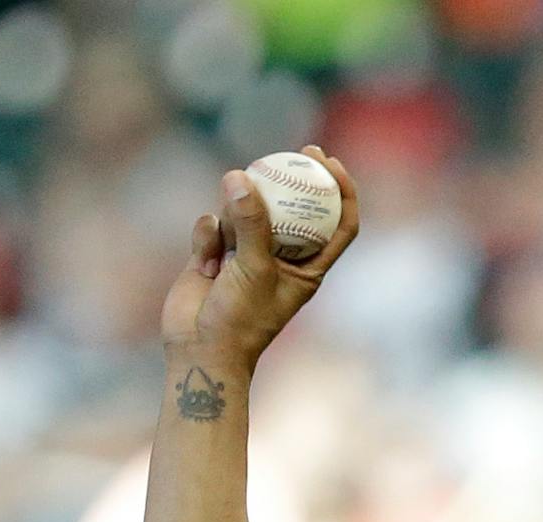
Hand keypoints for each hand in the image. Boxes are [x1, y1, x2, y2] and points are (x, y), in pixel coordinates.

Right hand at [160, 144, 358, 369]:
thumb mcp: (254, 268)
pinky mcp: (214, 252)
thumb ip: (251, 223)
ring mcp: (247, 253)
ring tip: (228, 238)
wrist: (200, 348)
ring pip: (246, 211)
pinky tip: (204, 259)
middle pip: (294, 208)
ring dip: (236, 212)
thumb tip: (240, 177)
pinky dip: (208, 234)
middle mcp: (281, 258)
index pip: (340, 225)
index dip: (342, 193)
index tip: (331, 163)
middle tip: (294, 152)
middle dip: (294, 178)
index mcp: (309, 268)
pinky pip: (213, 226)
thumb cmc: (241, 319)